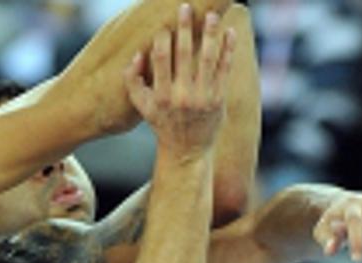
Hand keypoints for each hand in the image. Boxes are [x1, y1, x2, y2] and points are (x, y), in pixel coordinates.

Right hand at [124, 4, 235, 158]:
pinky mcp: (219, 99)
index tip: (164, 26)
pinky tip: (229, 32)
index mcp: (161, 96)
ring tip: (211, 15)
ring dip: (210, 34)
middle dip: (185, 29)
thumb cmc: (162, 123)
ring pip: (208, 59)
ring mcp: (203, 98)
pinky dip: (228, 50)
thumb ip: (132, 81)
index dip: (163, 39)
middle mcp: (182, 97)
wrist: (187, 150)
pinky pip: (225, 70)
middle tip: (185, 8)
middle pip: (185, 55)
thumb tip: (138, 54)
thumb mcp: (141, 106)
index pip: (161, 60)